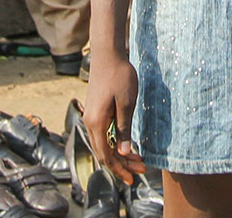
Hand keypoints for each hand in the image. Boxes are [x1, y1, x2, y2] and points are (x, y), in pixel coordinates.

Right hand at [84, 54, 144, 183]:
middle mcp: (90, 123)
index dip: (120, 169)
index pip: (106, 155)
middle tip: (141, 169)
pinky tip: (126, 145)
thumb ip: (123, 129)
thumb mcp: (126, 104)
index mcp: (96, 123)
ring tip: (137, 159)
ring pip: (103, 145)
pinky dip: (115, 144)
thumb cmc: (119, 76)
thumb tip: (123, 152)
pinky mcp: (95, 112)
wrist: (107, 55)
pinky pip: (103, 135)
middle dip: (122, 164)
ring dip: (119, 154)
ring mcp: (91, 117)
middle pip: (104, 153)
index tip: (134, 178)